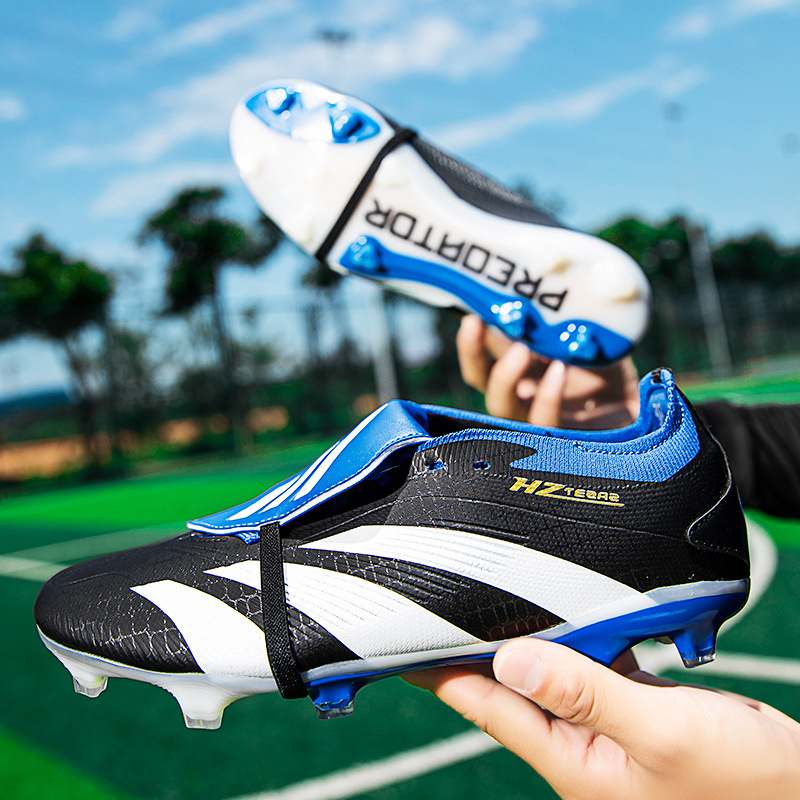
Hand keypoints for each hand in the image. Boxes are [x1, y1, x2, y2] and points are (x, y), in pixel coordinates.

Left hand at [407, 639, 799, 799]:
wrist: (796, 789)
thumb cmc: (742, 782)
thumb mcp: (661, 733)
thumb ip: (584, 693)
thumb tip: (509, 661)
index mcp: (572, 761)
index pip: (487, 708)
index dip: (441, 674)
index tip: (402, 643)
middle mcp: (578, 744)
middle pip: (509, 686)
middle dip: (476, 647)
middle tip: (445, 600)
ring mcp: (604, 725)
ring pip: (548, 670)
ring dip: (525, 637)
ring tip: (494, 594)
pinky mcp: (631, 708)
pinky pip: (587, 666)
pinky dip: (577, 637)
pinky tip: (570, 609)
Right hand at [457, 315, 639, 429]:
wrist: (647, 400)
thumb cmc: (612, 364)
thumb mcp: (585, 330)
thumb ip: (563, 315)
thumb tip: (552, 278)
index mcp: (521, 363)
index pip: (484, 350)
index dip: (473, 332)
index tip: (470, 308)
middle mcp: (522, 391)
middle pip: (481, 379)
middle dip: (473, 352)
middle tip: (475, 323)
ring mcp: (538, 416)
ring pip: (501, 406)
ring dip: (505, 377)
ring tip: (520, 349)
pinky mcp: (562, 438)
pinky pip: (545, 422)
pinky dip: (548, 396)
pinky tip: (559, 371)